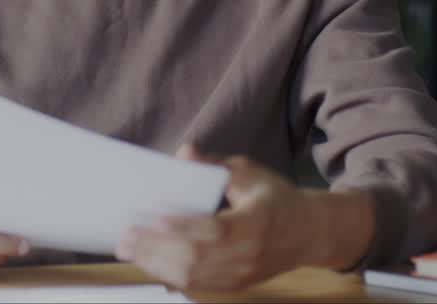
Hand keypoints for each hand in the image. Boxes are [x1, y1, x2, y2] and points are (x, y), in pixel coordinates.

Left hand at [116, 149, 373, 290]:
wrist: (309, 232)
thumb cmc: (275, 197)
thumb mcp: (249, 172)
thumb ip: (215, 164)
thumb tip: (185, 153)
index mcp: (258, 221)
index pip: (215, 229)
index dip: (183, 227)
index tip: (154, 220)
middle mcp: (251, 253)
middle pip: (197, 258)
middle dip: (156, 248)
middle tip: (126, 237)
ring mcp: (244, 273)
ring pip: (194, 277)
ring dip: (157, 264)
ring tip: (130, 250)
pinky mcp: (237, 284)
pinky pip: (199, 284)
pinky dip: (171, 275)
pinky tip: (151, 261)